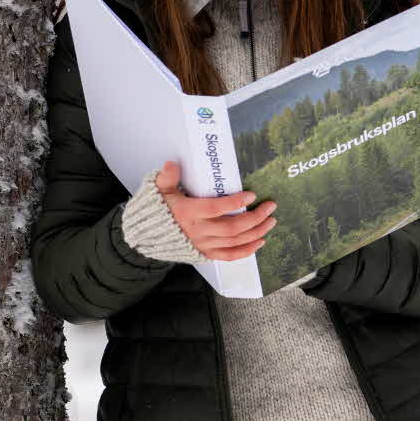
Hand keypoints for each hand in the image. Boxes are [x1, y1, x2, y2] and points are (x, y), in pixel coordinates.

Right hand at [156, 160, 275, 261]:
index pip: (216, 208)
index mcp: (189, 213)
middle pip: (232, 227)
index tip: (251, 195)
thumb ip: (168, 177)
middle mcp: (199, 231)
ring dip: (256, 232)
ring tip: (270, 221)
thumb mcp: (160, 190)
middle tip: (270, 207)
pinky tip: (260, 242)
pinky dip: (246, 251)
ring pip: (235, 241)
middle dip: (255, 217)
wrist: (148, 235)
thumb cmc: (158, 209)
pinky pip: (229, 256)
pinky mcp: (206, 253)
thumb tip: (171, 164)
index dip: (235, 203)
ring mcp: (204, 244)